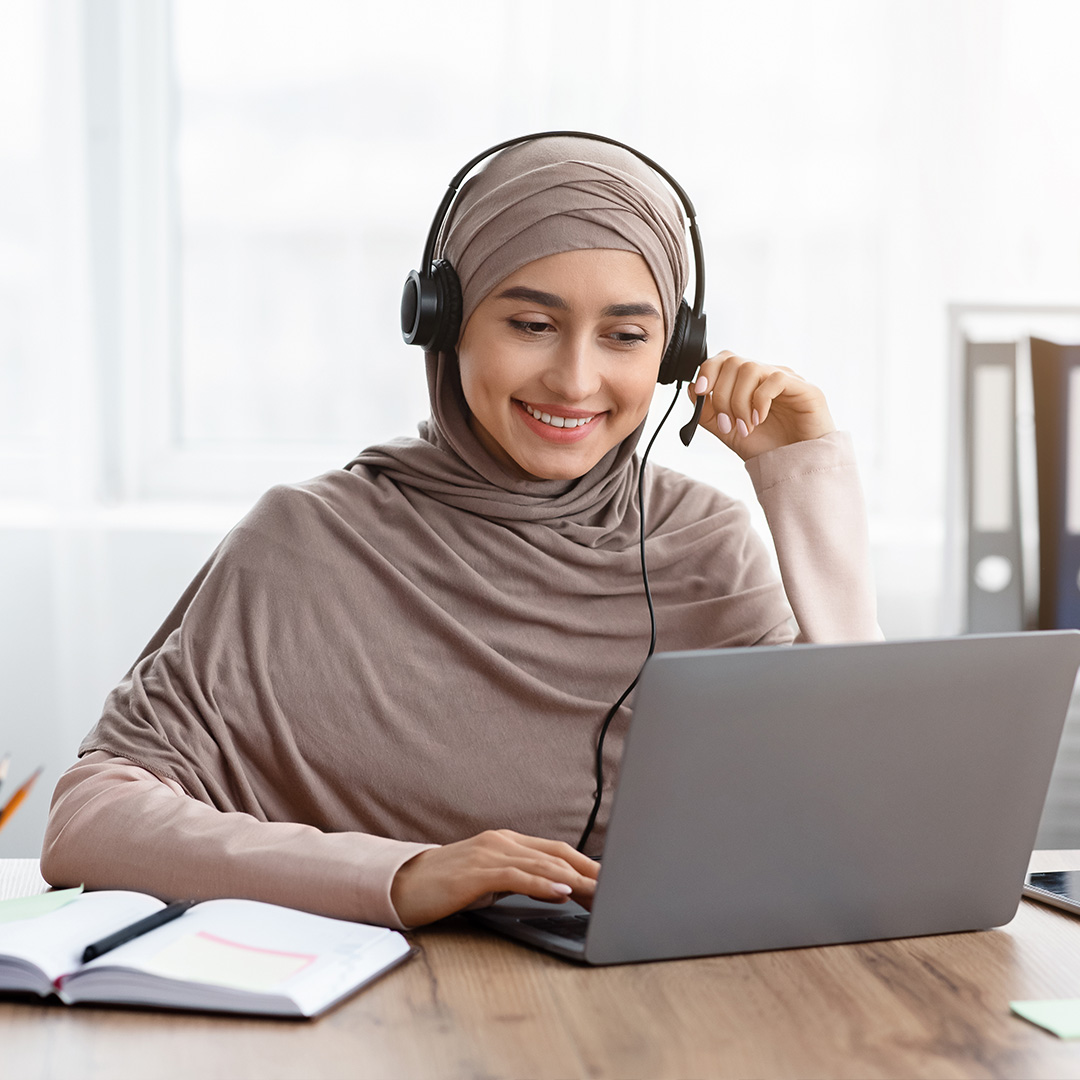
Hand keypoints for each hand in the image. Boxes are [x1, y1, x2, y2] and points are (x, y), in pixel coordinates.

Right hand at [389, 828, 598, 926]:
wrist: (402, 885)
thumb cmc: (445, 886)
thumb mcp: (490, 882)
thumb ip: (521, 881)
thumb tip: (559, 890)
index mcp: (506, 842)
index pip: (557, 850)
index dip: (587, 864)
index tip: (611, 882)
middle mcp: (501, 842)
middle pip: (557, 853)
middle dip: (590, 871)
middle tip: (618, 888)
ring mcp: (489, 854)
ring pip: (542, 863)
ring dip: (575, 879)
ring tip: (601, 892)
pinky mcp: (476, 872)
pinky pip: (517, 876)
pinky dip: (543, 883)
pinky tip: (562, 891)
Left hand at [687, 350, 835, 459]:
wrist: (796, 466)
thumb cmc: (767, 448)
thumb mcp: (729, 431)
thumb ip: (709, 412)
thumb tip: (693, 388)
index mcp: (749, 382)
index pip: (725, 359)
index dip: (708, 370)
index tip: (701, 393)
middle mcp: (766, 376)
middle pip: (734, 362)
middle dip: (723, 395)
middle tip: (729, 424)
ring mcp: (786, 379)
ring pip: (750, 368)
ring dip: (740, 401)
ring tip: (745, 427)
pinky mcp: (804, 388)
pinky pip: (775, 379)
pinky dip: (759, 401)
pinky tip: (760, 420)